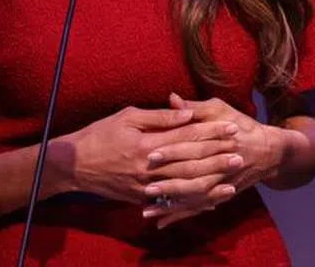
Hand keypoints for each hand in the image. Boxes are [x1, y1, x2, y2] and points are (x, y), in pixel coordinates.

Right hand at [57, 106, 244, 204]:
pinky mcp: (142, 199)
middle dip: (217, 158)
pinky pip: (173, 201)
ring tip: (232, 178)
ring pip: (185, 186)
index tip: (230, 128)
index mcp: (147, 145)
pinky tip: (210, 199)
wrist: (74, 166)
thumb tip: (187, 112)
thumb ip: (159, 117)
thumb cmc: (100, 134)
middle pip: (191, 163)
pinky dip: (193, 201)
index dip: (210, 132)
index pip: (186, 137)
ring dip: (211, 182)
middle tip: (240, 152)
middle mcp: (149, 169)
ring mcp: (146, 188)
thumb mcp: (127, 117)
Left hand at [141, 94, 309, 227]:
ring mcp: (222, 185)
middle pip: (194, 176)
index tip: (150, 154)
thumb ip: (195, 108)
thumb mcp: (220, 110)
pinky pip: (199, 209)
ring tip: (148, 210)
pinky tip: (161, 224)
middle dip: (169, 183)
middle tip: (145, 187)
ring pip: (195, 198)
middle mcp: (223, 166)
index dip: (172, 151)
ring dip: (172, 205)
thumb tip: (172, 99)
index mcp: (222, 141)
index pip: (193, 147)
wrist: (269, 152)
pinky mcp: (221, 197)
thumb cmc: (241, 126)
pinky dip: (180, 216)